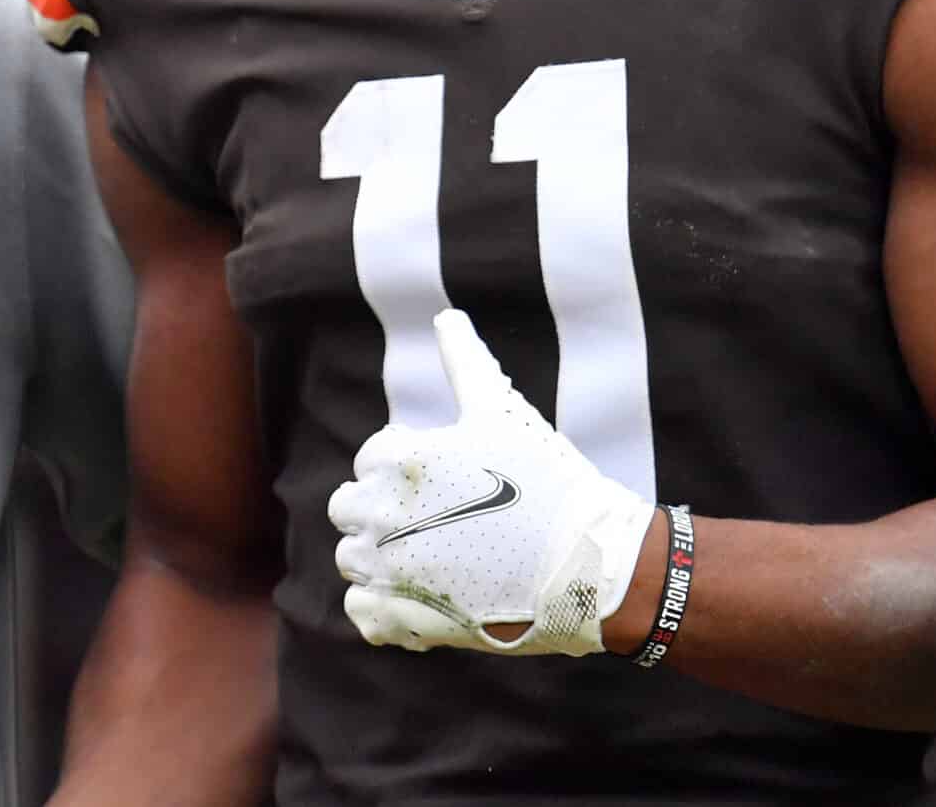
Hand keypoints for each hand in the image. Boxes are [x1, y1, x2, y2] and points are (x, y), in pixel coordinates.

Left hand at [328, 309, 656, 656]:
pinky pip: (360, 611)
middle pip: (347, 506)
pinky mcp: (401, 618)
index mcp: (400, 458)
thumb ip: (465, 361)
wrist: (588, 563)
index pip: (372, 454)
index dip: (410, 462)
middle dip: (382, 507)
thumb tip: (446, 316)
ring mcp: (389, 570)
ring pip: (351, 558)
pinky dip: (381, 605)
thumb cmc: (549, 480)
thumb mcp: (503, 410)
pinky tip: (420, 596)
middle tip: (438, 517)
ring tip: (433, 557)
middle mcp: (382, 513)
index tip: (449, 476)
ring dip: (379, 555)